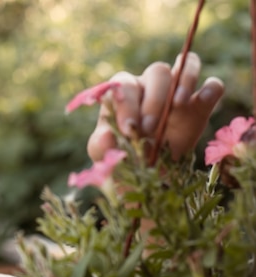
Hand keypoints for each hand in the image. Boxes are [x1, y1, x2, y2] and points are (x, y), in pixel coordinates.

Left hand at [87, 52, 224, 160]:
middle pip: (157, 72)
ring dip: (185, 79)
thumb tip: (106, 134)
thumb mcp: (105, 154)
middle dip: (154, 100)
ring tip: (179, 104)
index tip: (128, 128)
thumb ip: (101, 145)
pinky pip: (213, 86)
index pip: (125, 84)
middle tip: (149, 129)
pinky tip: (203, 100)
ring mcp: (178, 92)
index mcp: (125, 92)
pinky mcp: (200, 105)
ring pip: (186, 65)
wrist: (147, 175)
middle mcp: (151, 85)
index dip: (127, 103)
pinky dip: (211, 89)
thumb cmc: (121, 157)